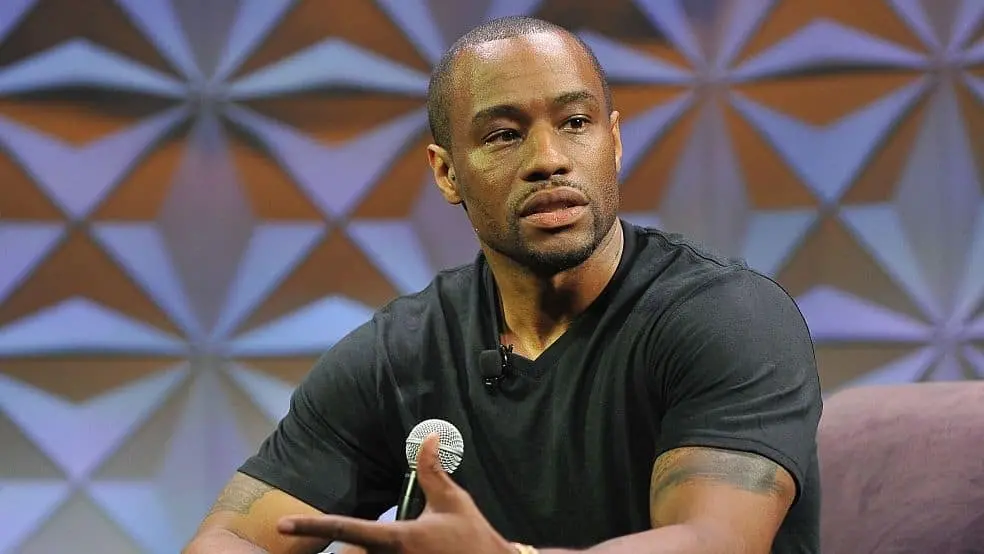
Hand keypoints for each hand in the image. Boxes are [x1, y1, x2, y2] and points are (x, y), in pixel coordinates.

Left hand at [277, 433, 516, 553]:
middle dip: (351, 551)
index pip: (346, 528)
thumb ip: (431, 470)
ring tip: (408, 547)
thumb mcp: (453, 502)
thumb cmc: (473, 539)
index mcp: (398, 538)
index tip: (281, 525)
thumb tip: (428, 436)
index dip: (311, 525)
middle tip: (366, 544)